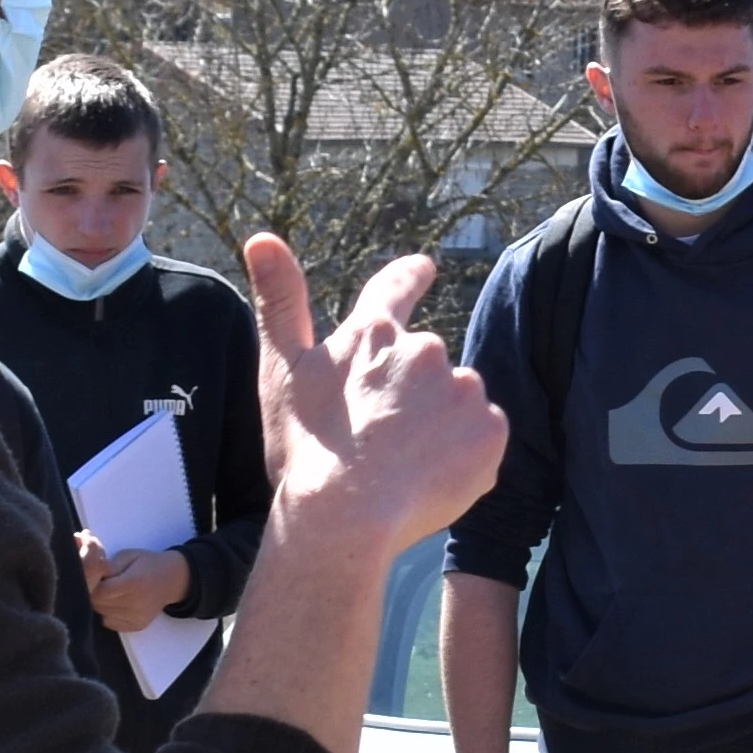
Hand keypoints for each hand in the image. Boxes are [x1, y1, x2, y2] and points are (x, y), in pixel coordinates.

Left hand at [78, 538, 189, 633]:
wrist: (173, 580)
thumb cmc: (147, 563)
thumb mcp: (127, 555)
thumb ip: (105, 563)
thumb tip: (83, 567)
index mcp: (134, 583)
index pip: (99, 590)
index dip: (90, 582)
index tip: (91, 574)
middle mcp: (136, 604)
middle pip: (98, 603)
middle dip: (93, 591)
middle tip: (98, 581)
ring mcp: (136, 617)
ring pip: (101, 612)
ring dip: (98, 601)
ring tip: (108, 590)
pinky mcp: (136, 626)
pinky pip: (108, 621)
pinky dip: (106, 611)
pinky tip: (115, 601)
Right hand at [247, 237, 500, 557]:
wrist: (344, 516)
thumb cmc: (306, 450)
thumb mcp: (281, 372)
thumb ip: (280, 303)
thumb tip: (261, 236)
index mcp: (374, 336)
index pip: (395, 289)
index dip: (410, 277)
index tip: (425, 268)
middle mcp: (426, 350)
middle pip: (427, 367)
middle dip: (411, 394)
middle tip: (381, 438)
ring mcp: (463, 390)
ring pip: (458, 403)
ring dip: (440, 425)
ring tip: (404, 463)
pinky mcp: (490, 431)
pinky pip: (482, 438)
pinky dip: (464, 455)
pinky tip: (431, 476)